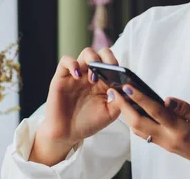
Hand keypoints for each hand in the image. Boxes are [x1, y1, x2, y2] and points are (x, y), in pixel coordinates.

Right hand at [29, 47, 121, 165]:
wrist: (68, 135)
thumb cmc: (88, 123)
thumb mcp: (110, 113)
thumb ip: (120, 100)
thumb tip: (128, 87)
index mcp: (103, 81)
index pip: (112, 63)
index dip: (117, 65)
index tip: (119, 75)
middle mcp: (90, 74)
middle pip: (101, 53)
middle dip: (107, 58)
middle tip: (107, 72)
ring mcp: (77, 75)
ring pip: (86, 53)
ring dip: (92, 60)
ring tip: (93, 79)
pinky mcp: (61, 78)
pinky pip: (65, 61)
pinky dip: (72, 64)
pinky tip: (77, 75)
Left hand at [107, 85, 189, 178]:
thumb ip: (185, 109)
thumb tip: (167, 99)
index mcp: (179, 131)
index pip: (156, 112)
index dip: (140, 98)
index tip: (128, 87)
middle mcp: (168, 139)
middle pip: (139, 123)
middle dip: (125, 107)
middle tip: (115, 92)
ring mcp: (164, 143)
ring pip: (139, 130)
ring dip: (127, 114)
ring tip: (120, 98)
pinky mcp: (165, 144)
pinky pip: (145, 133)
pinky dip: (136, 121)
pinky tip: (134, 111)